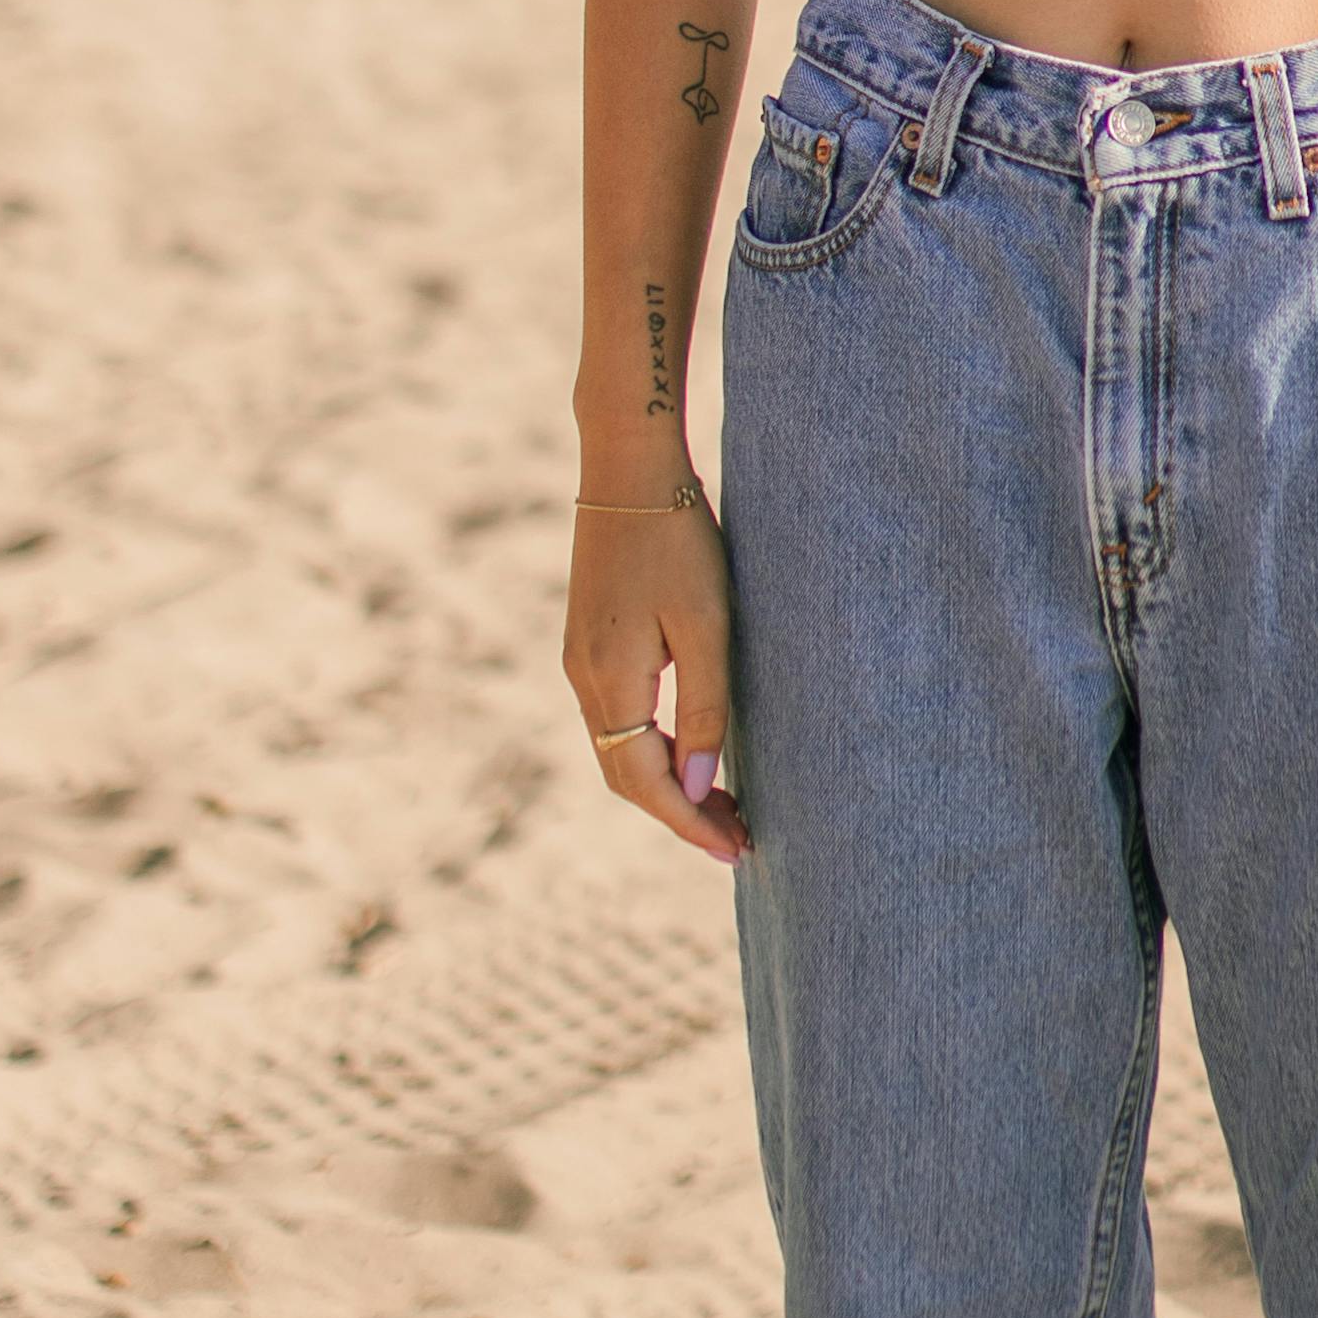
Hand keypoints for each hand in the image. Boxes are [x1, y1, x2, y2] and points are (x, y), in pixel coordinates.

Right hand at [564, 498, 746, 862]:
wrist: (627, 466)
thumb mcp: (706, 624)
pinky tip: (689, 747)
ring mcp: (580, 660)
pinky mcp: (589, 640)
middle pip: (625, 776)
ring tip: (722, 803)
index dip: (689, 823)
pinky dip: (652, 747)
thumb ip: (703, 708)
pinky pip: (617, 718)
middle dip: (679, 813)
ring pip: (619, 748)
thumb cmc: (676, 540)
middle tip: (737, 836)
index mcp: (609, 682)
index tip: (736, 852)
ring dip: (667, 782)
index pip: (645, 783)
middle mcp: (582, 679)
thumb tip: (693, 789)